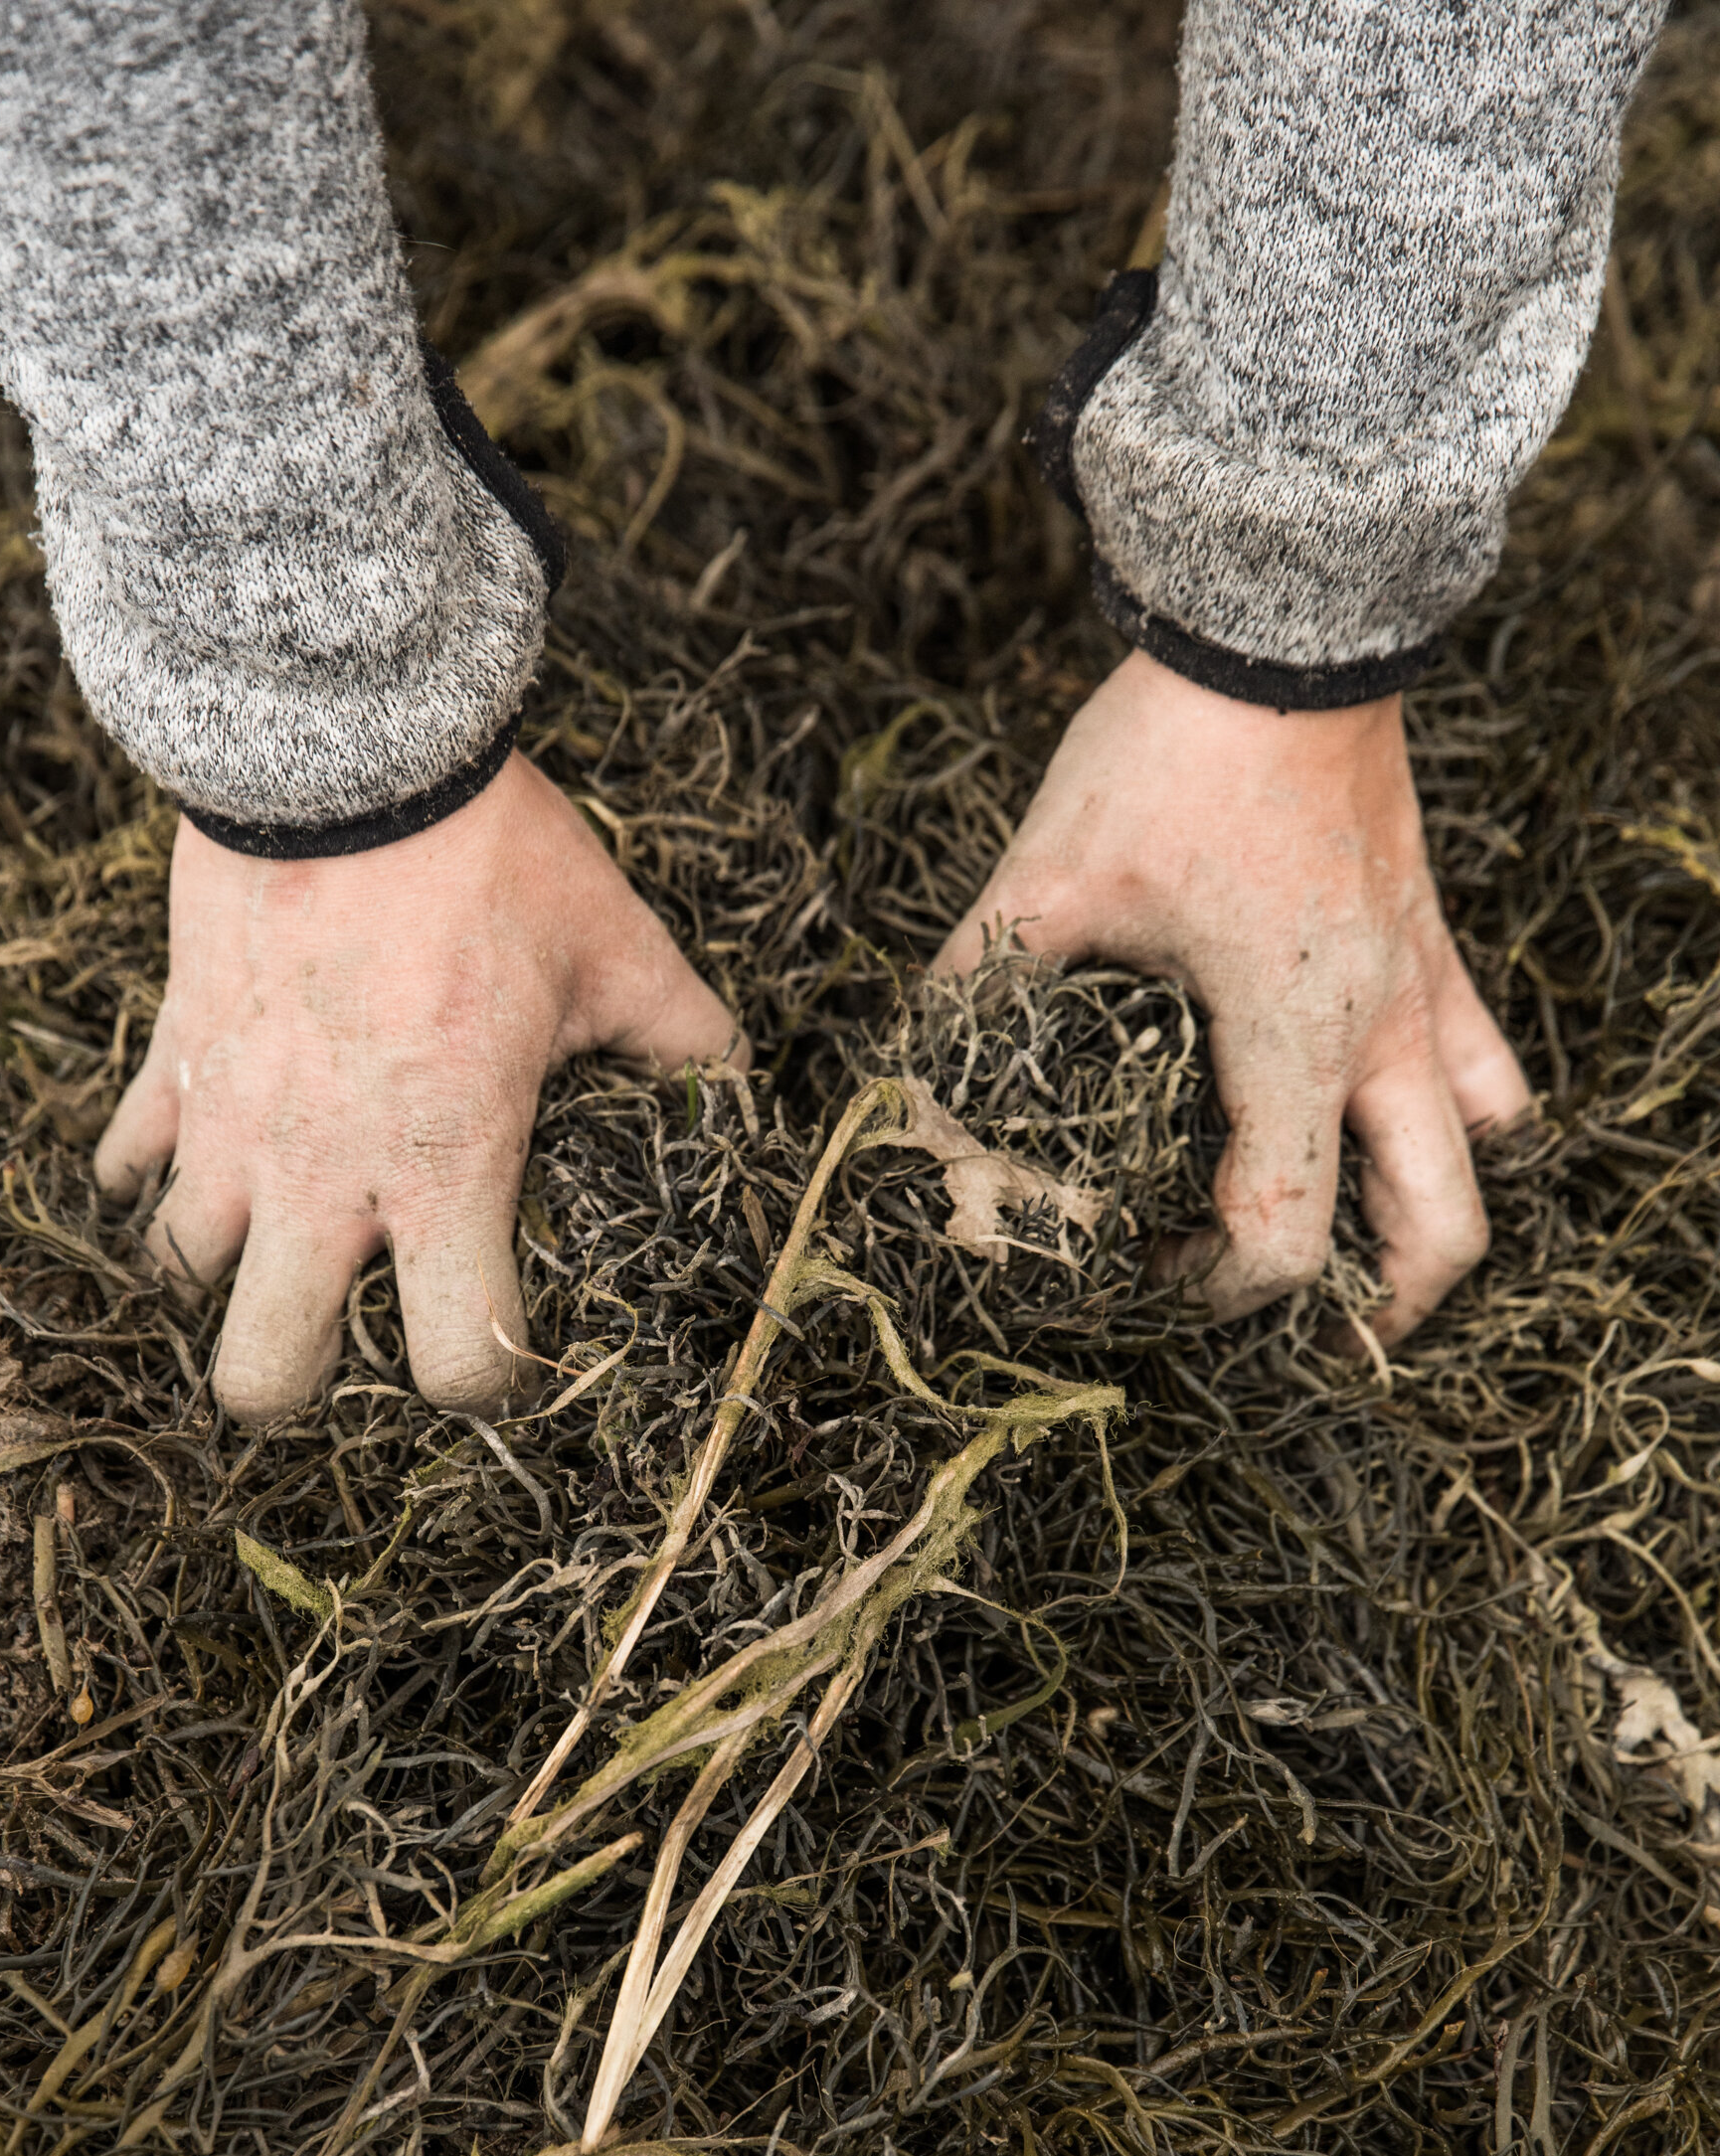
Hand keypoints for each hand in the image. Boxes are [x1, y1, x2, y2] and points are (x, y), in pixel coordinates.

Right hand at [96, 752, 742, 1419]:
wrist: (346, 748)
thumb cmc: (493, 858)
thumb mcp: (619, 953)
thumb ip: (685, 1042)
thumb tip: (740, 1091)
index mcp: (446, 1170)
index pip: (453, 1366)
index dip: (483, 1381)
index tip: (496, 1343)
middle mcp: (317, 1176)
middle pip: (261, 1376)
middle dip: (299, 1384)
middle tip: (343, 1333)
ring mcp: (226, 1123)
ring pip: (175, 1275)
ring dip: (223, 1273)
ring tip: (275, 1239)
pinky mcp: (169, 1059)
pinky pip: (119, 1162)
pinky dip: (150, 1174)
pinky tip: (204, 1155)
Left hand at [941, 649, 1531, 1342]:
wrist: (1283, 614)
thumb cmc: (1167, 748)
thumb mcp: (1042, 882)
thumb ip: (969, 999)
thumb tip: (897, 1103)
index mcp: (1291, 1036)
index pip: (1283, 1239)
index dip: (1209, 1292)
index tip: (1140, 1268)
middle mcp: (1385, 1030)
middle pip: (1438, 1236)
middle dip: (1372, 1306)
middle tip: (1282, 1317)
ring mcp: (1427, 985)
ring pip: (1481, 1155)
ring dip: (1421, 1219)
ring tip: (1345, 1244)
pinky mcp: (1432, 938)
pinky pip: (1483, 1063)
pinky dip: (1447, 1118)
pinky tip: (1370, 1118)